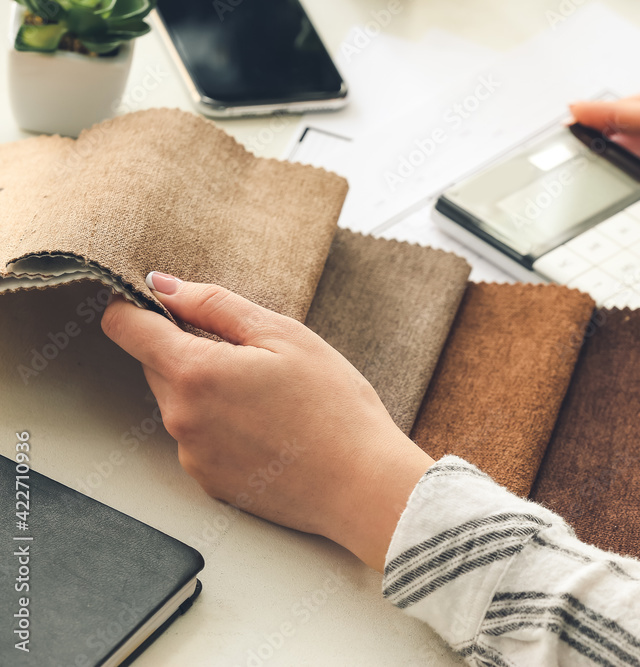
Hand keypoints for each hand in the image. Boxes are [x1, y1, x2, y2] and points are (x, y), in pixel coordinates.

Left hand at [101, 272, 432, 570]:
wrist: (363, 485)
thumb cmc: (335, 407)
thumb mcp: (285, 336)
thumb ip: (216, 305)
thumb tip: (164, 286)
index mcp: (195, 373)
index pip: (125, 327)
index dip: (135, 305)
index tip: (161, 302)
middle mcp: (180, 418)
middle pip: (156, 364)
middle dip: (189, 349)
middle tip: (254, 356)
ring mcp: (192, 456)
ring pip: (180, 403)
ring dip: (208, 390)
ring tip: (271, 399)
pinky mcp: (209, 482)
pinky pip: (199, 439)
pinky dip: (223, 427)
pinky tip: (271, 431)